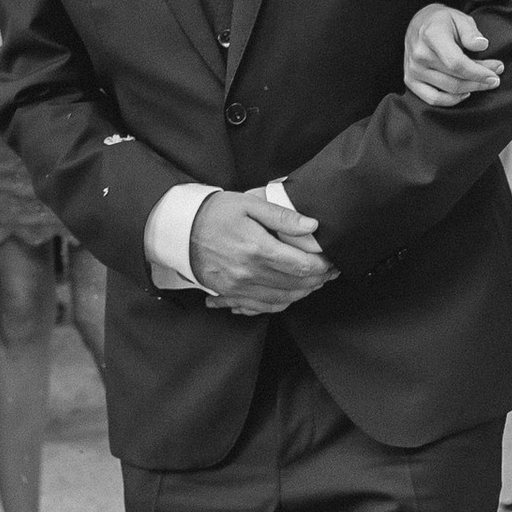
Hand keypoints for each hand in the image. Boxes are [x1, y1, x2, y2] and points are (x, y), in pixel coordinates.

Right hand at [189, 189, 336, 311]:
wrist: (179, 229)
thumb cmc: (215, 213)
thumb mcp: (249, 204)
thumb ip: (282, 216)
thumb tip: (312, 226)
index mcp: (257, 249)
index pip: (303, 265)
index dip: (323, 265)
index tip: (332, 259)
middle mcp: (249, 273)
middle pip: (297, 285)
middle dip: (319, 279)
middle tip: (331, 270)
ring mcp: (239, 287)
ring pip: (284, 299)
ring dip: (305, 292)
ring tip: (316, 281)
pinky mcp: (230, 294)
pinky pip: (263, 307)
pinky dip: (282, 303)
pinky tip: (292, 293)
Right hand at [404, 4, 502, 106]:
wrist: (419, 24)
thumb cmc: (443, 21)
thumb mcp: (460, 18)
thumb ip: (471, 32)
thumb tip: (481, 46)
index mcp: (431, 35)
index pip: (456, 63)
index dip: (478, 73)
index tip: (495, 74)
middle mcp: (419, 54)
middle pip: (455, 78)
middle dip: (480, 79)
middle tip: (496, 76)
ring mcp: (413, 69)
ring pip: (449, 90)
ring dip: (471, 88)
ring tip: (485, 82)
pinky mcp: (410, 80)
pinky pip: (433, 99)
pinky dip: (452, 100)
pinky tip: (465, 92)